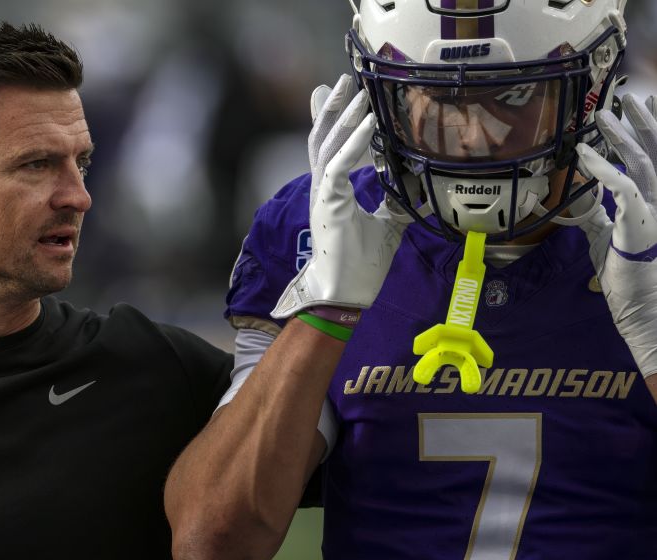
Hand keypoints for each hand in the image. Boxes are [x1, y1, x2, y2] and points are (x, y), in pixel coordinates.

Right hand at [272, 75, 407, 317]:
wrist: (348, 293)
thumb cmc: (362, 264)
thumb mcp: (389, 226)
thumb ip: (398, 205)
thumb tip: (421, 190)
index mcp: (334, 192)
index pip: (330, 149)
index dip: (333, 122)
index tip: (337, 96)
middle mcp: (324, 189)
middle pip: (322, 139)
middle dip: (332, 108)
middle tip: (342, 80)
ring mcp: (323, 195)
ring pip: (326, 146)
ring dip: (342, 117)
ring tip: (354, 92)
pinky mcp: (329, 204)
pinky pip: (338, 167)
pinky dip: (353, 145)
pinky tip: (368, 126)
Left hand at [575, 94, 656, 377]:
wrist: (646, 313)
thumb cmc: (629, 281)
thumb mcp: (606, 242)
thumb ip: (598, 218)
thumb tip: (584, 200)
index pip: (654, 161)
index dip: (649, 133)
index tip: (642, 106)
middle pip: (654, 154)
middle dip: (643, 122)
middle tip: (627, 96)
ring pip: (642, 163)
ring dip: (622, 137)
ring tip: (603, 115)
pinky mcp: (643, 225)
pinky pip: (624, 189)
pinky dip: (603, 171)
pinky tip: (586, 157)